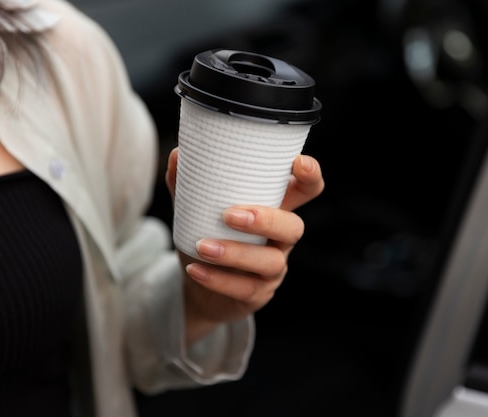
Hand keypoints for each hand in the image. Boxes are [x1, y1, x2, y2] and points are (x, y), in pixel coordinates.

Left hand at [165, 147, 324, 344]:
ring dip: (236, 253)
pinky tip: (194, 269)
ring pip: (271, 261)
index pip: (306, 190)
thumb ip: (188, 184)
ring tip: (203, 246)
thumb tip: (177, 154)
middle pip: (293, 227)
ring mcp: (273, 269)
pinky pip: (245, 288)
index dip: (310, 176)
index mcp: (274, 208)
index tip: (297, 162)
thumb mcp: (196, 211)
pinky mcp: (258, 294)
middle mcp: (280, 238)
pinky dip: (218, 279)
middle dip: (266, 219)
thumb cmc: (207, 238)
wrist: (199, 290)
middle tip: (229, 215)